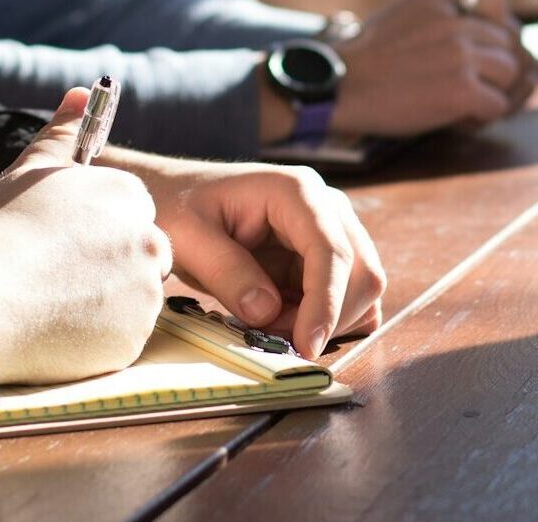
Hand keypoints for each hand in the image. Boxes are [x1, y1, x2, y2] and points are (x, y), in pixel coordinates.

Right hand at [0, 89, 170, 383]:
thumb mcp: (29, 170)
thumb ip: (63, 132)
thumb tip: (82, 93)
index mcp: (128, 197)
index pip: (131, 213)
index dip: (97, 230)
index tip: (64, 243)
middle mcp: (148, 240)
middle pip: (142, 255)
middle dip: (110, 266)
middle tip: (58, 276)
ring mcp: (145, 292)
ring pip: (134, 298)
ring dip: (104, 302)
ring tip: (50, 301)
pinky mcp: (134, 339)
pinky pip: (121, 338)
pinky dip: (97, 337)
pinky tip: (56, 329)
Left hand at [115, 157, 386, 359]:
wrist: (175, 196)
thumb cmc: (178, 207)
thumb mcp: (188, 238)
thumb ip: (227, 272)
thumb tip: (267, 312)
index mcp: (296, 192)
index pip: (331, 250)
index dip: (326, 302)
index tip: (307, 346)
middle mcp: (326, 207)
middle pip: (362, 271)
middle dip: (329, 317)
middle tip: (276, 339)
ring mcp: (331, 230)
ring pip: (362, 287)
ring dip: (326, 321)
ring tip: (271, 325)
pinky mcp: (324, 255)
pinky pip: (347, 296)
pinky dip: (326, 319)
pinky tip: (286, 321)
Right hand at [330, 0, 536, 135]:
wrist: (337, 86)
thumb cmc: (367, 59)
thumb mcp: (403, 13)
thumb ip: (442, 11)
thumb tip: (484, 32)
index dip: (495, 22)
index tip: (478, 43)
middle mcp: (456, 21)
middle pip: (509, 41)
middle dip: (497, 65)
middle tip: (473, 84)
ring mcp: (461, 54)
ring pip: (511, 73)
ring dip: (495, 92)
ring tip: (465, 103)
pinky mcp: (461, 89)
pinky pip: (498, 105)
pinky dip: (482, 117)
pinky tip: (457, 119)